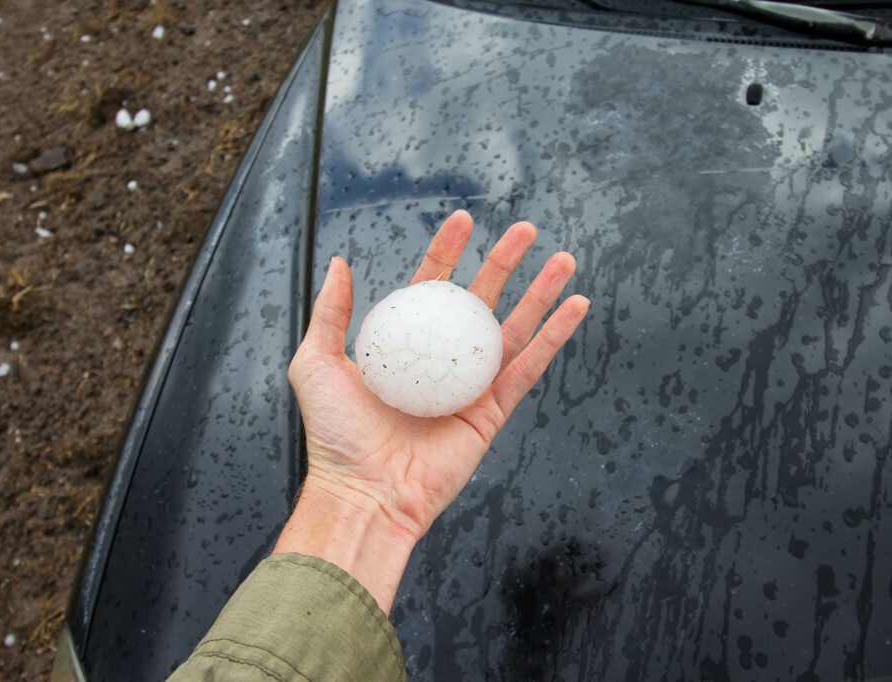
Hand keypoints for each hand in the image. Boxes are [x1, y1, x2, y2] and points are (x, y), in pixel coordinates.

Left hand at [274, 210, 588, 611]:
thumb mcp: (316, 363)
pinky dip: (553, 338)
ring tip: (563, 259)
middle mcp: (439, 362)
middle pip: (480, 301)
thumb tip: (341, 262)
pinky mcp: (493, 413)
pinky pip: (529, 368)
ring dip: (541, 293)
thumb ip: (330, 313)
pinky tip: (575, 306)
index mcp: (403, 346)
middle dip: (505, 263)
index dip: (448, 251)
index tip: (463, 220)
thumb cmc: (335, 435)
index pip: (432, 287)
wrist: (363, 492)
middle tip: (526, 229)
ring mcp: (469, 387)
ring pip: (513, 329)